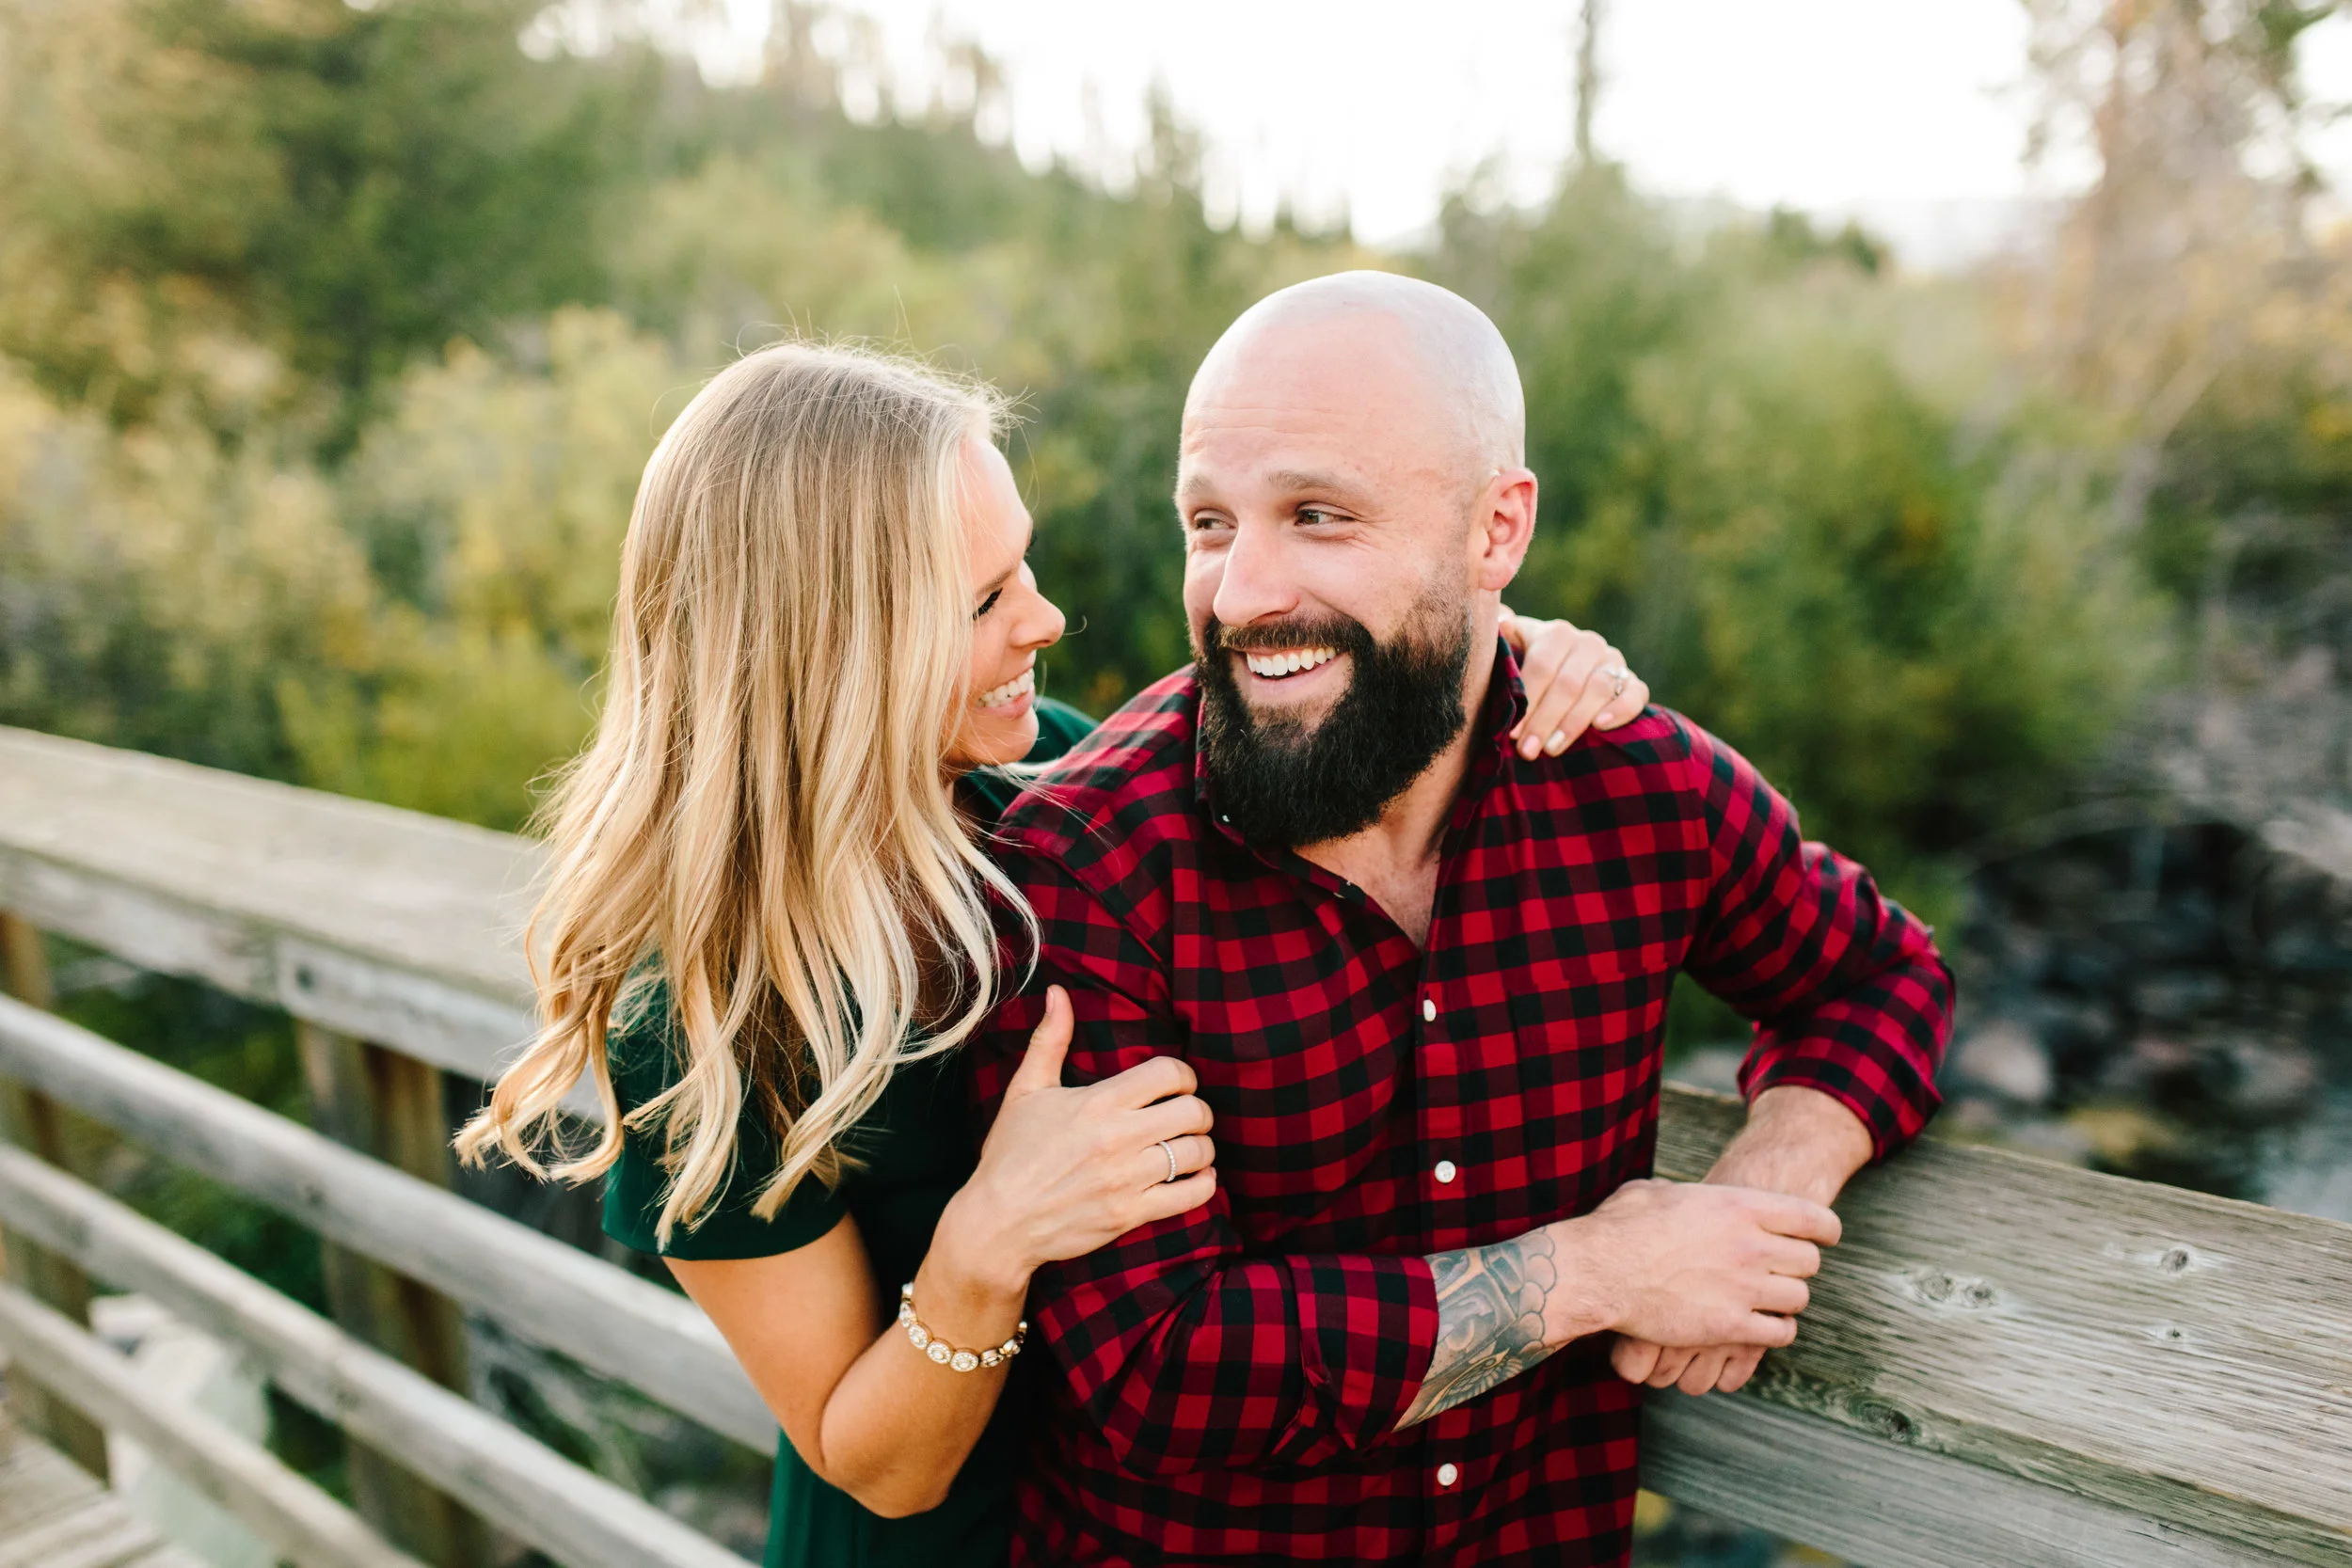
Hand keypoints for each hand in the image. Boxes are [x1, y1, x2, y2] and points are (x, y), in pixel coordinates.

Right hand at [936, 987, 1215, 1299]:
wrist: (997, 1223)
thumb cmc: (1010, 1154)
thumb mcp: (1025, 1091)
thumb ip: (1050, 1040)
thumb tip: (1057, 992)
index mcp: (1098, 1102)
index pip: (1170, 1074)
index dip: (1183, 1076)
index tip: (1177, 1085)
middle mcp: (1117, 1138)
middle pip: (1193, 1112)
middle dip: (1197, 1111)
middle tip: (1187, 1117)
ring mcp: (1126, 1179)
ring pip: (1196, 1153)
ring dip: (1201, 1148)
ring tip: (1189, 1147)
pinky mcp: (1130, 1214)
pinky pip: (1190, 1196)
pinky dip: (1203, 1185)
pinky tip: (1196, 1177)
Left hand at [1495, 608, 1649, 759]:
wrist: (1566, 672)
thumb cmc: (1529, 667)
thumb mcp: (1513, 650)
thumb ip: (1501, 641)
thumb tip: (1499, 622)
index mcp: (1557, 634)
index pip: (1542, 666)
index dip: (1527, 701)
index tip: (1511, 733)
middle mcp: (1588, 643)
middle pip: (1567, 683)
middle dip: (1544, 720)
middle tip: (1528, 750)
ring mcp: (1613, 661)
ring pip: (1598, 690)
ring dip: (1574, 723)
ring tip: (1552, 749)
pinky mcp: (1633, 682)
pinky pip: (1635, 694)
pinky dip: (1620, 710)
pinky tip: (1600, 726)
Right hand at [1611, 1087, 1873, 1392]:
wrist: (1601, 1270)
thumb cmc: (1621, 1227)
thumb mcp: (1658, 1191)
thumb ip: (1686, 1194)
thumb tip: (1680, 1196)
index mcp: (1739, 1205)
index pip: (1812, 1218)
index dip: (1825, 1229)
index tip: (1825, 1237)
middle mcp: (1751, 1245)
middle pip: (1809, 1261)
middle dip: (1800, 1266)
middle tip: (1785, 1271)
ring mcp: (1745, 1287)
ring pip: (1799, 1298)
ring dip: (1787, 1300)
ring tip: (1771, 1301)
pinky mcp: (1731, 1325)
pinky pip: (1779, 1333)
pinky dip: (1776, 1331)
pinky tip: (1762, 1327)